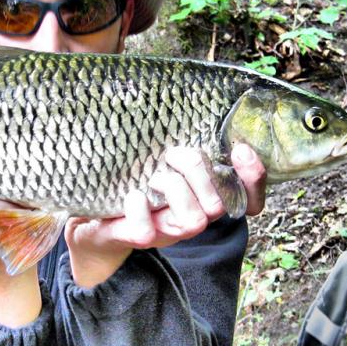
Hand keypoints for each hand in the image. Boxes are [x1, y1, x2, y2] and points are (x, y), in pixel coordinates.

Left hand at [65, 144, 266, 286]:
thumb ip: (176, 148)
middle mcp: (188, 219)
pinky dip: (139, 207)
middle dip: (197, 173)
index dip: (253, 177)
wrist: (93, 225)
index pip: (247, 197)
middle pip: (217, 205)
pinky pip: (145, 230)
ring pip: (193, 220)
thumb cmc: (131, 186)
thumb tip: (180, 106)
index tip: (241, 149)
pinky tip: (132, 195)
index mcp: (199, 198)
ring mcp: (164, 234)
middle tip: (171, 156)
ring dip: (173, 189)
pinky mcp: (134, 239)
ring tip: (151, 177)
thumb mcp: (156, 162)